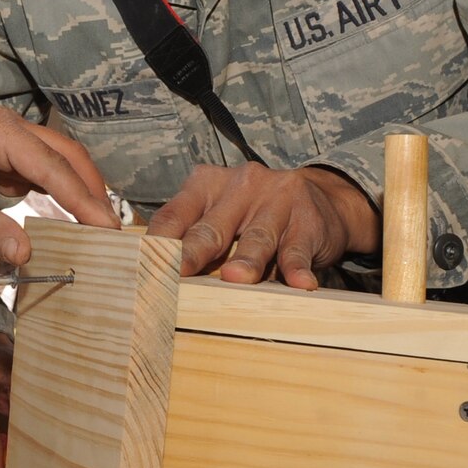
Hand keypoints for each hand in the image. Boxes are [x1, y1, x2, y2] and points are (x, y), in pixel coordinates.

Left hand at [0, 108, 119, 266]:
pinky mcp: (6, 163)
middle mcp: (7, 129)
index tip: (106, 226)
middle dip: (91, 192)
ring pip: (58, 167)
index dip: (82, 196)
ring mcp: (8, 144)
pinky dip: (60, 200)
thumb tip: (28, 255)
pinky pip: (43, 179)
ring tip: (101, 232)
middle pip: (65, 158)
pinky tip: (74, 225)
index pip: (51, 164)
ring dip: (79, 196)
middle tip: (113, 232)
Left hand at [146, 164, 378, 287]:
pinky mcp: (307, 219)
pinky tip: (298, 282)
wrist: (322, 198)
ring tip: (237, 278)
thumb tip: (154, 273)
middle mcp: (239, 186)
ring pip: (256, 237)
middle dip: (194, 252)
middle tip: (179, 273)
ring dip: (247, 260)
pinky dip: (296, 267)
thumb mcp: (220, 212)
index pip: (175, 214)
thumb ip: (192, 234)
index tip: (145, 266)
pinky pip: (297, 247)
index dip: (159, 242)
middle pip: (211, 227)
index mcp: (206, 184)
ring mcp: (275, 199)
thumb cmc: (254, 213)